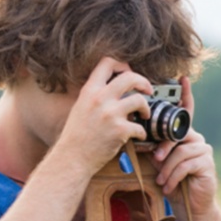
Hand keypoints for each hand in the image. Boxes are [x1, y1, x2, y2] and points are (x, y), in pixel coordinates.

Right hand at [51, 57, 152, 176]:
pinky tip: (137, 135)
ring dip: (146, 108)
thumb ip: (96, 95)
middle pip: (130, 77)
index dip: (123, 64)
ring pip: (139, 100)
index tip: (130, 72)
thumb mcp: (80, 106)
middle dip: (144, 82)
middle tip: (149, 90)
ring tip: (144, 115)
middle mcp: (100, 99)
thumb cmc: (76, 136)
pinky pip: (140, 127)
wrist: (71, 157)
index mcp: (89, 90)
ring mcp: (110, 114)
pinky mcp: (120, 130)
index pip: (107, 63)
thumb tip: (113, 88)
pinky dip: (142, 132)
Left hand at [149, 76, 218, 219]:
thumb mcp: (160, 164)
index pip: (185, 113)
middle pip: (177, 135)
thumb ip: (155, 148)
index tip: (182, 78)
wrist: (191, 208)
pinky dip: (173, 176)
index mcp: (185, 136)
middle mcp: (197, 140)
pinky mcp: (207, 164)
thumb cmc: (174, 184)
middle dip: (163, 149)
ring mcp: (204, 151)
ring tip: (161, 182)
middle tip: (154, 160)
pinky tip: (168, 186)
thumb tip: (138, 136)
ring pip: (179, 151)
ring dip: (166, 169)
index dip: (185, 95)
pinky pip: (185, 164)